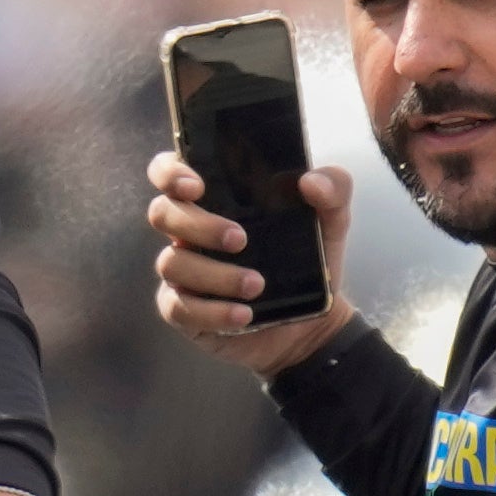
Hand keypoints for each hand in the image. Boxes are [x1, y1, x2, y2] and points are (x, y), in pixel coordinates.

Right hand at [146, 149, 361, 376]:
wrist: (313, 322)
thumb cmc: (309, 261)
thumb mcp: (331, 221)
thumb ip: (333, 188)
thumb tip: (310, 182)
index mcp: (214, 200)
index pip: (169, 172)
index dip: (170, 173)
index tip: (197, 186)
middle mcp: (190, 232)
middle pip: (163, 213)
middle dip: (199, 225)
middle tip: (241, 238)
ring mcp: (183, 272)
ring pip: (172, 263)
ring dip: (216, 274)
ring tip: (257, 285)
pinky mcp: (186, 311)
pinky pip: (179, 307)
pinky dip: (213, 312)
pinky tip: (244, 314)